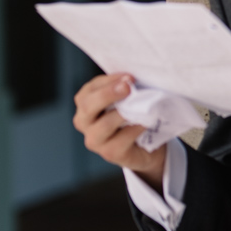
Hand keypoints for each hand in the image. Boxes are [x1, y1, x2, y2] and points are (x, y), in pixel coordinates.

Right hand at [73, 73, 166, 187]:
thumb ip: (124, 90)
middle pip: (88, 105)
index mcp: (85, 105)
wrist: (146, 147)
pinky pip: (121, 140)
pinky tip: (145, 123)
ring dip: (124, 113)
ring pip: (104, 124)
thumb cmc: (133, 116)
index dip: (108, 81)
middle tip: (128, 87)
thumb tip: (131, 80)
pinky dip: (135, 129)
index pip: (90, 89)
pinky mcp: (109, 153)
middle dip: (108, 94)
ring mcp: (94, 140)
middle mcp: (83, 122)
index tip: (129, 77)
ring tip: (141, 108)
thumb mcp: (126, 100)